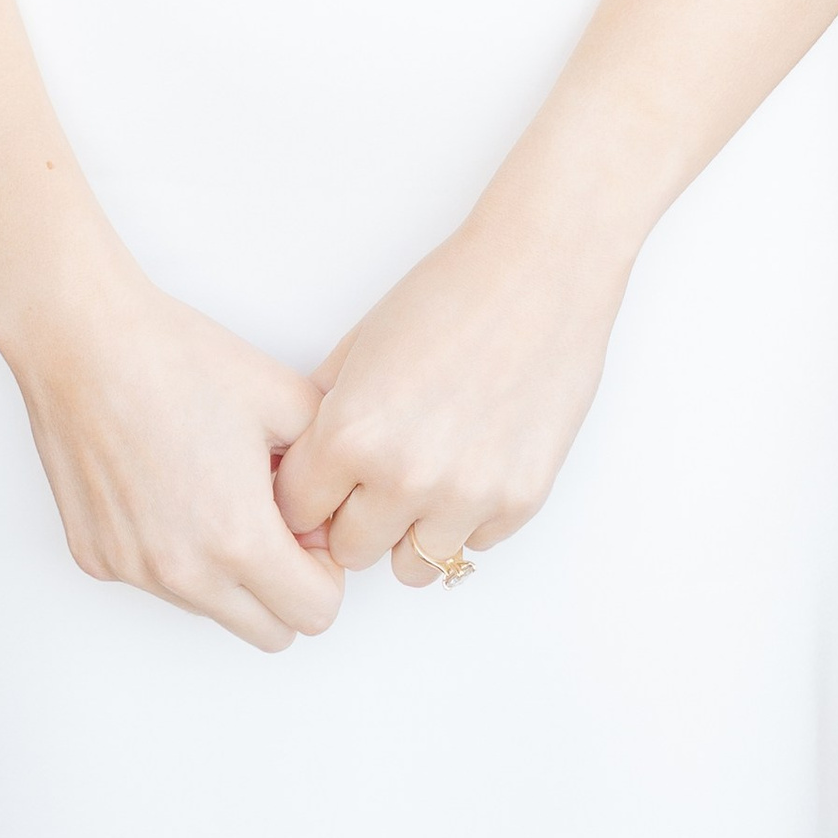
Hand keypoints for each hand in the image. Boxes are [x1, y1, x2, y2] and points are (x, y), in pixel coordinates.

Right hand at [0, 255, 345, 652]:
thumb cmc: (178, 359)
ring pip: (212, 609)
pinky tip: (169, 485)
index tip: (310, 528)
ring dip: (229, 573)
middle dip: (286, 586)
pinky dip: (176, 553)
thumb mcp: (286, 398)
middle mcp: (182, 572)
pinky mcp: (96, 558)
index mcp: (238, 538)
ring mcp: (133, 570)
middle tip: (275, 519)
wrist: (83, 340)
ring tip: (216, 490)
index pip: (315, 615)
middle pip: (270, 634)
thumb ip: (328, 471)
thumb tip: (325, 515)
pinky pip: (158, 582)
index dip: (327, 571)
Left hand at [271, 209, 629, 586]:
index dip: (306, 495)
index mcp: (354, 433)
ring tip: (425, 477)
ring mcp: (467, 495)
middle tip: (373, 479)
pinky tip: (473, 460)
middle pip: (350, 551)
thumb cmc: (450, 294)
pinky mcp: (520, 501)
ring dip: (410, 530)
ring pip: (412, 567)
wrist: (540, 270)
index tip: (322, 482)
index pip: (297, 513)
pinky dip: (467, 517)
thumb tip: (296, 468)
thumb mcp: (360, 345)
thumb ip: (323, 414)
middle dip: (353, 518)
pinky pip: (473, 544)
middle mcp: (405, 477)